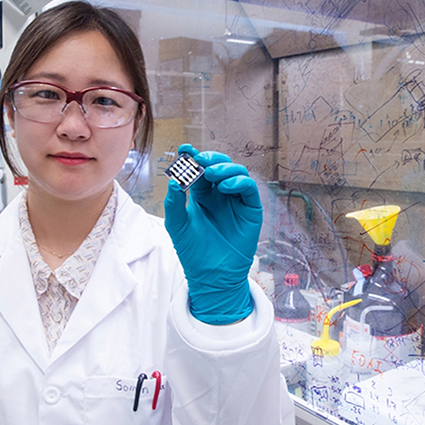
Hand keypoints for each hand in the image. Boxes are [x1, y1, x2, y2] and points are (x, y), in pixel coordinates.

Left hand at [164, 144, 262, 324]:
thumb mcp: (177, 225)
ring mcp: (236, 200)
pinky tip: (225, 187)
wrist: (210, 276)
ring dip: (224, 168)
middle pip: (220, 165)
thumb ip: (174, 203)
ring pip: (237, 171)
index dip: (193, 156)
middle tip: (200, 160)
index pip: (199, 169)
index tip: (185, 149)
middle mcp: (220, 194)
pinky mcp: (250, 209)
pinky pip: (249, 187)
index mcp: (202, 195)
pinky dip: (239, 181)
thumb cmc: (193, 252)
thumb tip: (174, 180)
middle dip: (210, 158)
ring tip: (211, 175)